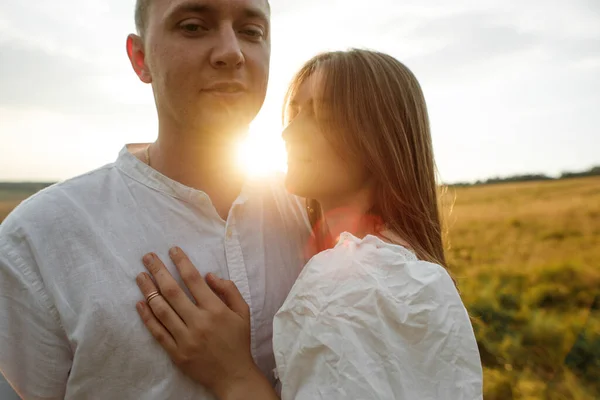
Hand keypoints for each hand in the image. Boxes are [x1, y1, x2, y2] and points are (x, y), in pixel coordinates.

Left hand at [134, 247, 262, 397]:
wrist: (233, 375)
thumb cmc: (238, 341)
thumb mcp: (243, 312)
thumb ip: (229, 290)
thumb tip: (208, 275)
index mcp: (216, 310)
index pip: (194, 280)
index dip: (182, 263)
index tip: (172, 250)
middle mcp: (199, 322)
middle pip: (173, 291)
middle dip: (158, 271)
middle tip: (148, 257)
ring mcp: (185, 338)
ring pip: (161, 309)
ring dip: (148, 290)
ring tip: (140, 276)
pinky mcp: (176, 353)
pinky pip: (158, 332)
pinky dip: (147, 317)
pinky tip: (140, 303)